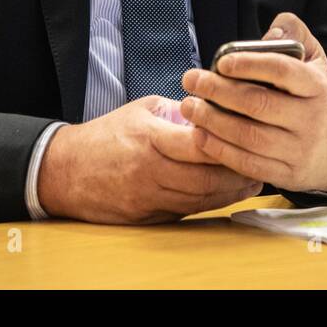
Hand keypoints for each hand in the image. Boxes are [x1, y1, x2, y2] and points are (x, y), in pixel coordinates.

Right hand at [36, 95, 262, 223]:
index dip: (228, 142)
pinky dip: (210, 204)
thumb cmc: (104, 136)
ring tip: (252, 181)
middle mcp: (150, 170)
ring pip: (200, 199)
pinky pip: (186, 211)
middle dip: (238, 173)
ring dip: (230, 192)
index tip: (248, 135)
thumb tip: (212, 111)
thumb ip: (177, 112)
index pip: (199, 143)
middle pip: (206, 178)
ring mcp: (148, 197)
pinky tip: (226, 195)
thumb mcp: (140, 110)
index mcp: (149, 138)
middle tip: (261, 163)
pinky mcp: (146, 216)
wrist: (65, 171)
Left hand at [179, 12, 326, 192]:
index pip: (283, 71)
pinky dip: (220, 150)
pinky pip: (249, 164)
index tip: (221, 61)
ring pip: (250, 137)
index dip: (251, 64)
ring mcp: (299, 150)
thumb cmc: (316, 97)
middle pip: (259, 104)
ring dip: (213, 122)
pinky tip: (200, 135)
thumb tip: (267, 36)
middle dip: (219, 92)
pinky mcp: (288, 174)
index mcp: (317, 86)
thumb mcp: (316, 60)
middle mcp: (311, 119)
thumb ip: (294, 34)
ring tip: (189, 107)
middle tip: (191, 81)